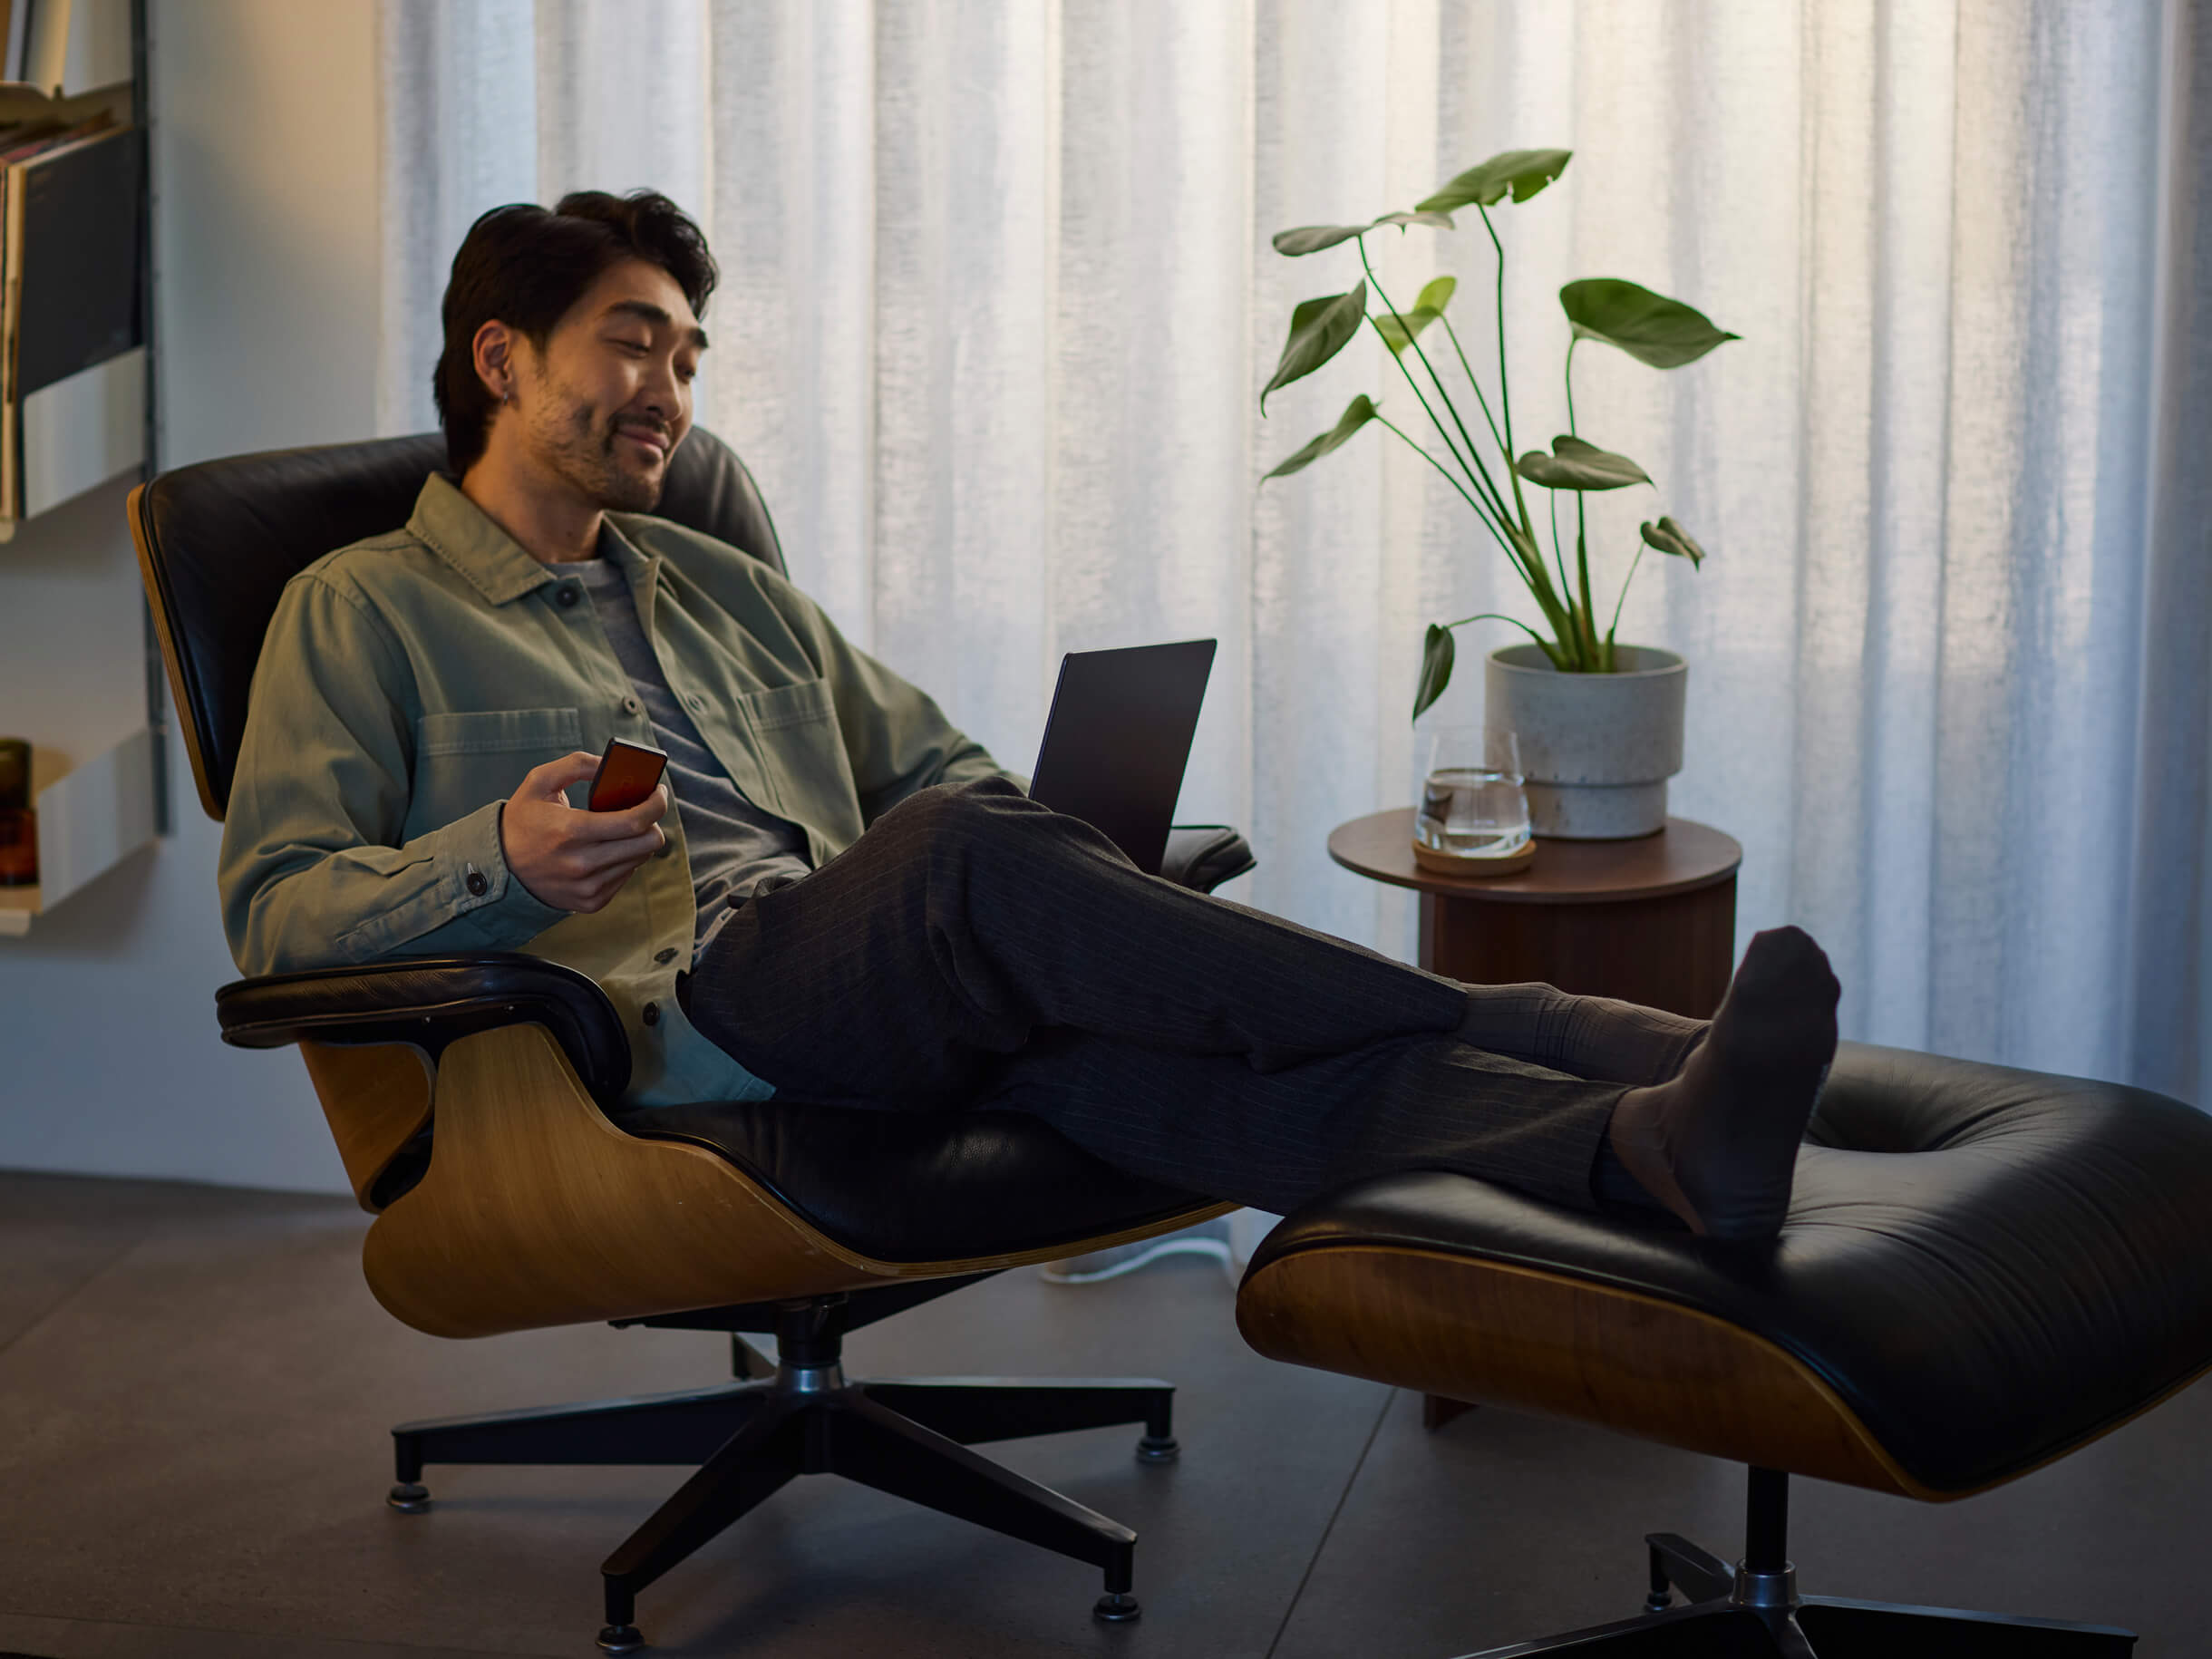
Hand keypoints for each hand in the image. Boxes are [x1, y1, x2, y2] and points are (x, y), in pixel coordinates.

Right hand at [499, 751, 669, 912]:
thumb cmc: (522, 819)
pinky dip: (622, 860)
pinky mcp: (592, 902)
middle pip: (648, 843)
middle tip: (643, 809)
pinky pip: (625, 876)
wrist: (499, 868)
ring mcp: (588, 887)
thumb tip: (611, 765)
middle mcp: (582, 864)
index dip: (656, 804)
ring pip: (639, 859)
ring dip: (636, 841)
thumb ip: (576, 764)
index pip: (635, 821)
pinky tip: (605, 849)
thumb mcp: (539, 782)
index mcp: (571, 831)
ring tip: (619, 829)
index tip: (658, 792)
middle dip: (652, 822)